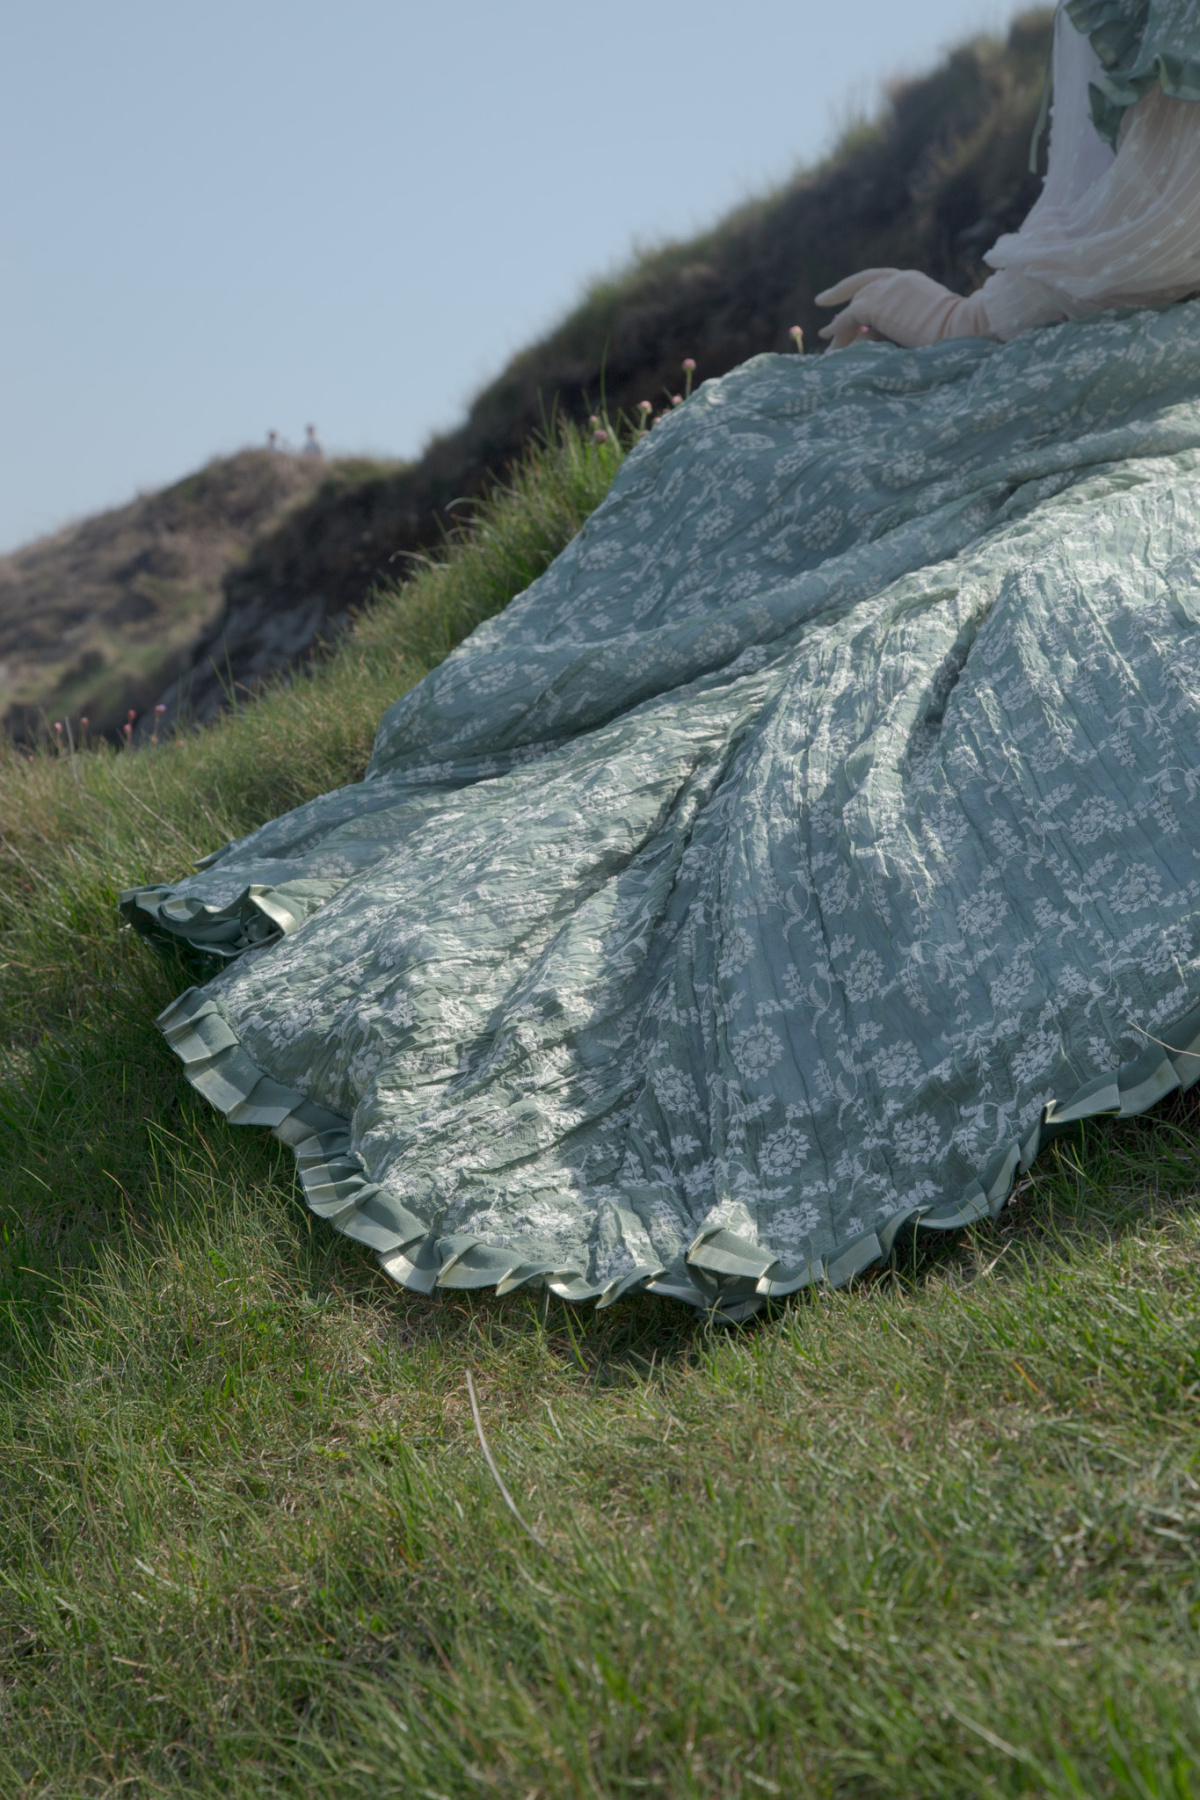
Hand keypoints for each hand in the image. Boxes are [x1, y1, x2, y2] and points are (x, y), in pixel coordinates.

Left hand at [815, 269, 992, 349]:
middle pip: (861, 285)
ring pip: (854, 306)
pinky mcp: (878, 305)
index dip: (861, 288)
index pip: (879, 279)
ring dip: (839, 326)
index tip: (849, 297)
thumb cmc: (959, 331)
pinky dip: (839, 331)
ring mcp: (887, 290)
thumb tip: (902, 332)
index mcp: (911, 281)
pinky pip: (850, 317)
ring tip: (825, 341)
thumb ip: (912, 317)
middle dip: (841, 296)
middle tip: (823, 307)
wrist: (965, 325)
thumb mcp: (933, 319)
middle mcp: (897, 279)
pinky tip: (829, 342)